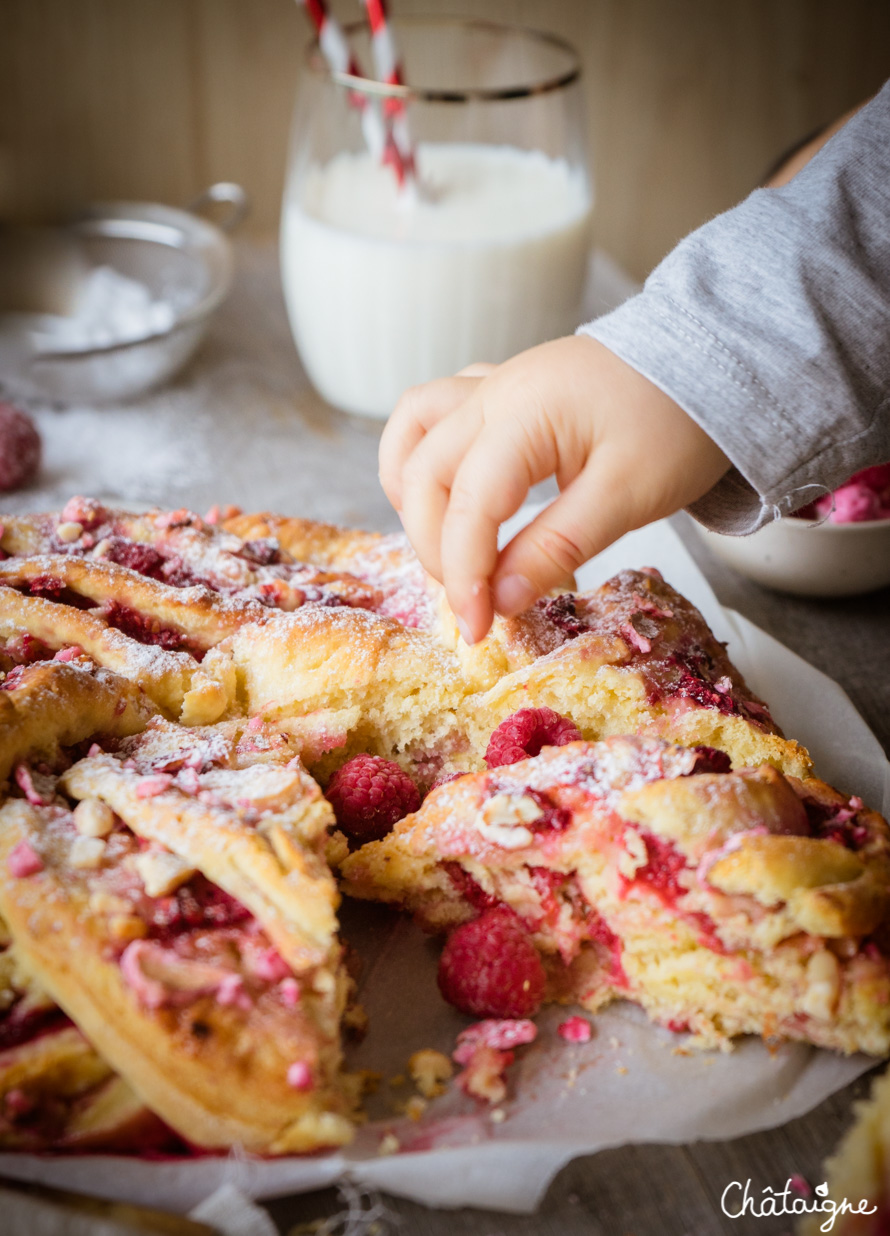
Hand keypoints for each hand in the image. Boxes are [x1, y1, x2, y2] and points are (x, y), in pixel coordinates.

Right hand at [379, 335, 728, 643]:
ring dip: (412, 497)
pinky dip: (420, 457)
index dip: (464, 573)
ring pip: (412, 435)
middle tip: (471, 602)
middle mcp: (493, 393)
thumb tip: (499, 598)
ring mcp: (491, 386)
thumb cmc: (677, 423)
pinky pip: (431, 414)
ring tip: (442, 549)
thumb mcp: (628, 496)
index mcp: (525, 415)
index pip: (469, 504)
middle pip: (424, 475)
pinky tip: (445, 495)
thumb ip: (558, 546)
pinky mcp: (499, 390)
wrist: (706, 360)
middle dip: (435, 548)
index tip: (477, 627)